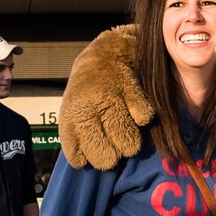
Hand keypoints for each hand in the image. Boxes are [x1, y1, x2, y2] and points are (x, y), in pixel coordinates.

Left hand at [59, 26, 154, 169]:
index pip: (78, 154)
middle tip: (116, 152)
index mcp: (72, 115)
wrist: (108, 51)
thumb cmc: (90, 87)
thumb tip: (85, 163)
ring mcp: (110, 97)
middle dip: (111, 157)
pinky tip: (139, 115)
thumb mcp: (76, 108)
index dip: (89, 160)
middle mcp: (88, 108)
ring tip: (129, 143)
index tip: (94, 159)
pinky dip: (143, 119)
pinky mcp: (130, 88)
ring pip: (125, 138)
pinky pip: (142, 116)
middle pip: (103, 153)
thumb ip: (78, 133)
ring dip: (129, 144)